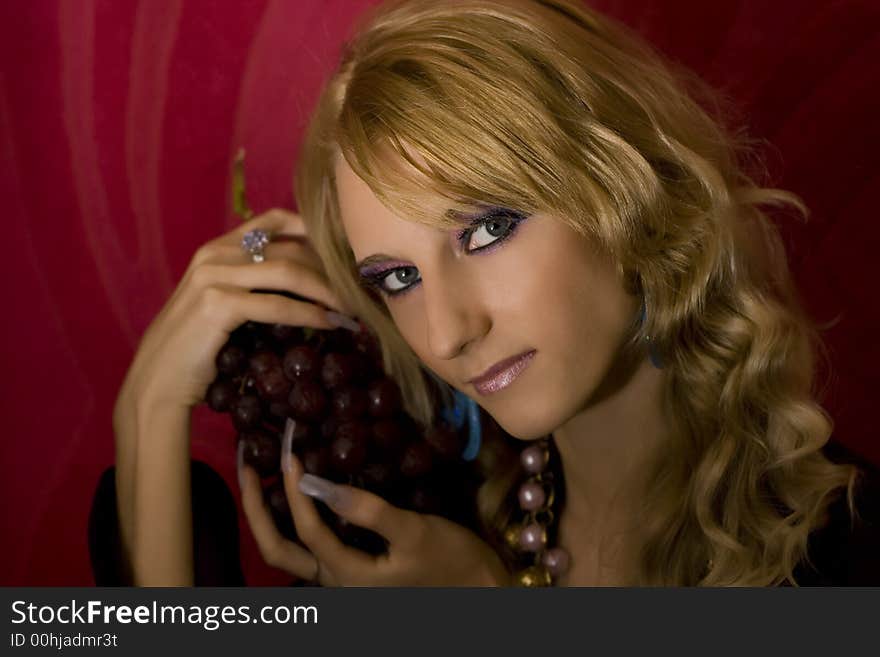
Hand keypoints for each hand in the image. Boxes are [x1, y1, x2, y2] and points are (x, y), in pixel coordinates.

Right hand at [117, 208, 352, 415]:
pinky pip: (278, 305)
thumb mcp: (222, 302)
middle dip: (330, 269)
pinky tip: (331, 324)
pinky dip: (310, 314)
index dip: (312, 230)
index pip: (273, 220)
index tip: (342, 251)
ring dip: (328, 291)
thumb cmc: (197, 346)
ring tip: (353, 308)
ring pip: (289, 272)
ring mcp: (214, 276)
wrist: (159, 379)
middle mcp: (215, 254)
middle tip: (358, 290)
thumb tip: (308, 280)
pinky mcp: (218, 304)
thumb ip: (252, 282)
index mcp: (217, 248)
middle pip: (290, 248)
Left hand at [239, 450, 510, 585]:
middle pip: (276, 549)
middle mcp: (333, 582)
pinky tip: (300, 489)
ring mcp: (340, 577)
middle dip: (255, 506)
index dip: (294, 489)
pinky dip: (294, 516)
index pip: (306, 529)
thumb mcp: (413, 532)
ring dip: (268, 512)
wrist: (478, 588)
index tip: (291, 450)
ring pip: (288, 550)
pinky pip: (309, 543)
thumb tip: (314, 483)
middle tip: (247, 462)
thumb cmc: (450, 560)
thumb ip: (364, 509)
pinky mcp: (351, 567)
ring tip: (262, 473)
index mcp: (346, 576)